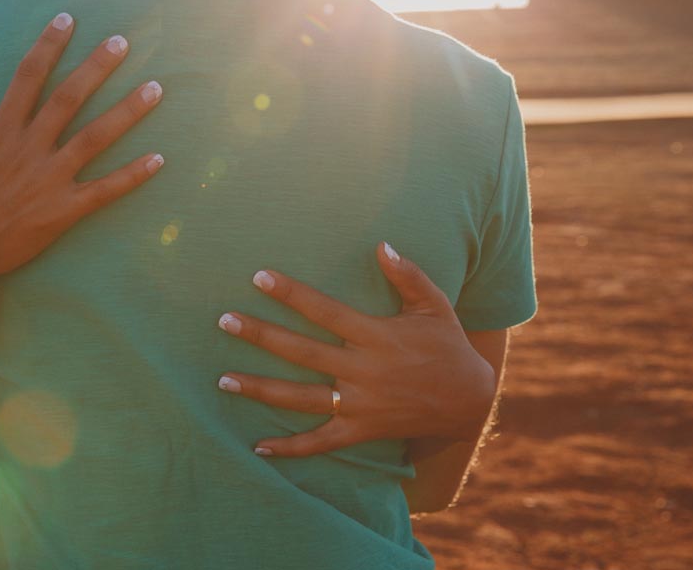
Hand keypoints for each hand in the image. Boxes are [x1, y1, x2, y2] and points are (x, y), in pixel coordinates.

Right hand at [0, 13, 164, 297]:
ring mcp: (47, 180)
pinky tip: (159, 159)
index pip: (27, 76)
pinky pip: (104, 191)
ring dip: (127, 112)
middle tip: (124, 41)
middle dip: (96, 67)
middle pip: (68, 99)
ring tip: (156, 88)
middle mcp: (27, 149)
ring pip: (94, 138)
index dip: (48, 45)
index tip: (68, 17)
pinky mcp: (62, 211)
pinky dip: (132, 176)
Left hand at [216, 243, 495, 456]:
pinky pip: (320, 442)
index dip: (291, 293)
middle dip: (260, 335)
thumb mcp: (434, 305)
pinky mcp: (360, 431)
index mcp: (376, 336)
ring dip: (260, 388)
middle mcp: (362, 371)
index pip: (324, 311)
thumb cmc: (447, 346)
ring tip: (223, 379)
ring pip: (300, 397)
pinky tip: (257, 446)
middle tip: (224, 321)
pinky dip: (290, 447)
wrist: (470, 402)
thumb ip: (407, 275)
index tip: (259, 277)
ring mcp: (359, 405)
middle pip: (301, 352)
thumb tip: (381, 245)